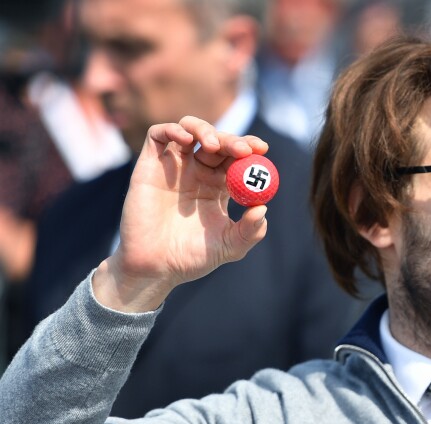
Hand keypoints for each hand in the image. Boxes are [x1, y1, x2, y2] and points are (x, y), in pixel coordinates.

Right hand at [92, 116, 269, 312]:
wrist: (155, 267)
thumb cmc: (192, 258)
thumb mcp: (230, 247)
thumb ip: (250, 231)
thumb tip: (263, 209)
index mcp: (219, 187)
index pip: (237, 158)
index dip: (250, 148)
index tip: (262, 149)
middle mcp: (197, 172)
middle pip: (218, 141)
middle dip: (233, 140)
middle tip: (244, 149)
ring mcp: (174, 167)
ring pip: (190, 130)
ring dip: (206, 130)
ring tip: (214, 145)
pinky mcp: (149, 165)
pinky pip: (159, 135)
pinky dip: (174, 130)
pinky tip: (188, 141)